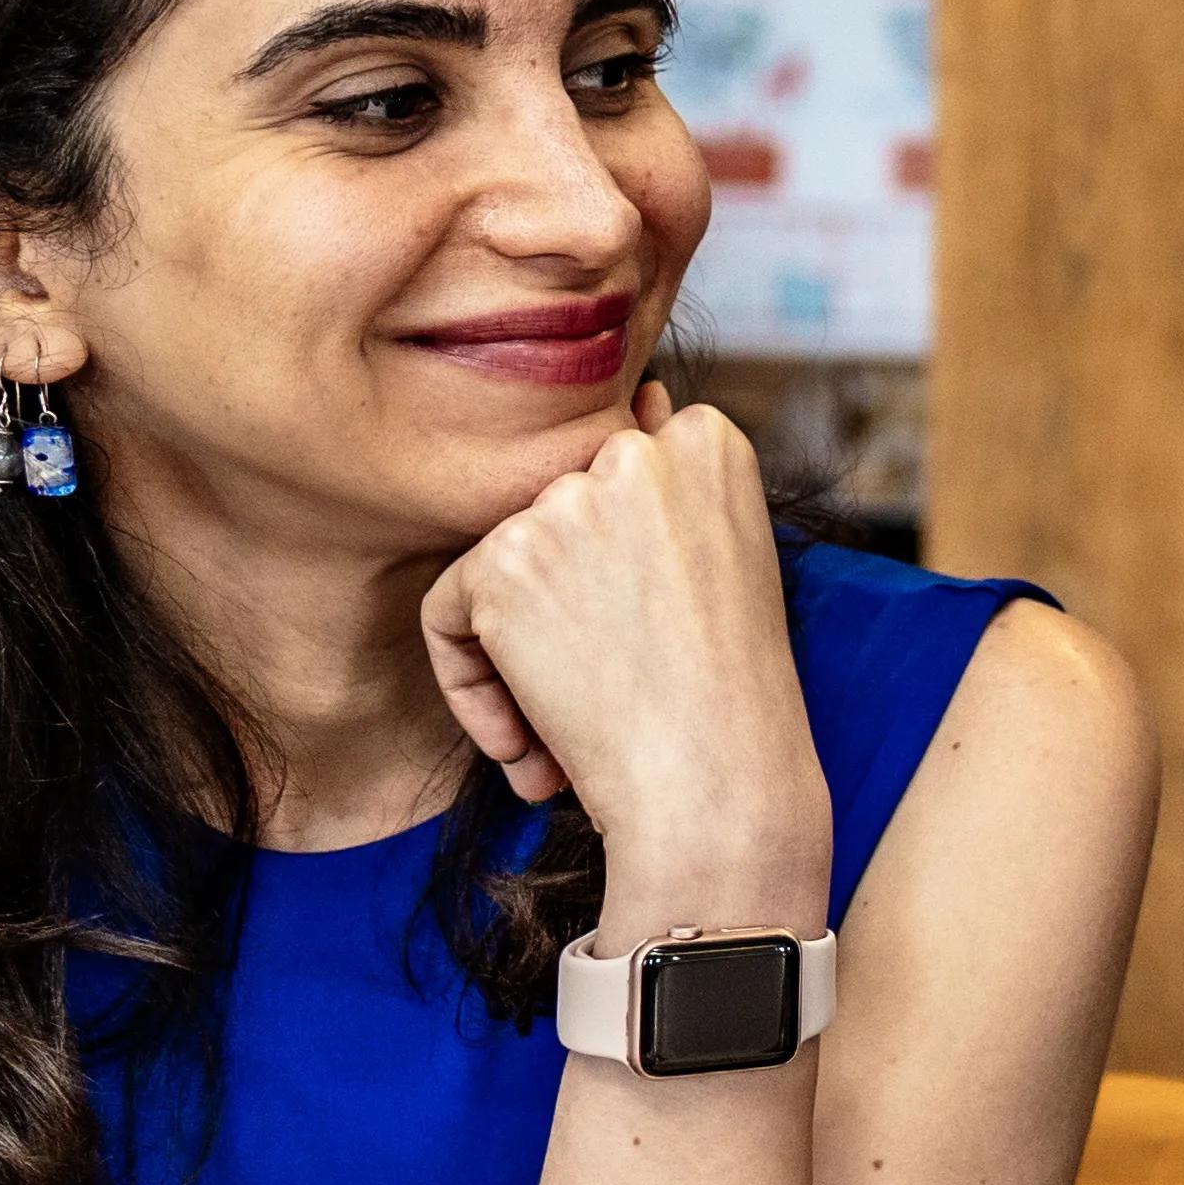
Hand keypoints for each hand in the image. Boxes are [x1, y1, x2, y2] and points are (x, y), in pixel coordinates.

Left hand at [416, 384, 824, 899]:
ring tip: (574, 733)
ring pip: (497, 566)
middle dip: (569, 613)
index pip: (616, 478)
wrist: (721, 787)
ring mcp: (566, 502)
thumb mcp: (727, 560)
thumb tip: (641, 397)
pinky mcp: (502, 560)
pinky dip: (473, 687)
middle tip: (620, 692)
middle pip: (552, 520)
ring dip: (520, 658)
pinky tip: (531, 745)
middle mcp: (637, 453)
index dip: (623, 573)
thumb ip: (675, 482)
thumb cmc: (736, 695)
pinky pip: (447, 615)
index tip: (659, 639)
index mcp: (709, 442)